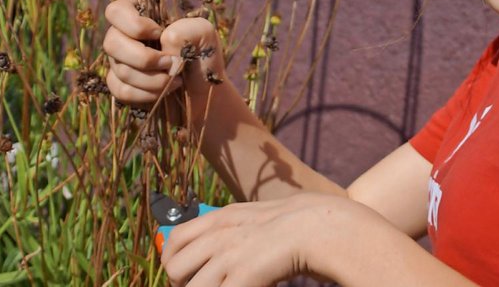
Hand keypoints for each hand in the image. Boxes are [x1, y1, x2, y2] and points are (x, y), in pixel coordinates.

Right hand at [102, 0, 226, 106]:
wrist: (204, 88)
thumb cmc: (202, 53)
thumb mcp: (203, 33)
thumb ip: (185, 29)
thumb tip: (162, 44)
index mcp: (140, 14)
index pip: (116, 11)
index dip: (134, 25)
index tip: (159, 33)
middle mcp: (124, 36)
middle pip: (111, 43)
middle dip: (144, 58)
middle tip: (170, 64)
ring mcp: (119, 61)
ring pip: (119, 70)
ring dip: (151, 79)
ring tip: (175, 81)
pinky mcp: (121, 84)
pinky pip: (120, 90)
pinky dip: (145, 94)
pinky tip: (164, 92)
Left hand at [160, 193, 391, 285]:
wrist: (324, 226)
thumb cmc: (299, 227)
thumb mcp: (257, 219)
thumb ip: (233, 229)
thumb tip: (214, 249)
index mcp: (220, 218)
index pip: (174, 241)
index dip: (173, 263)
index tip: (185, 277)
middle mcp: (218, 234)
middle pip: (174, 268)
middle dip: (183, 285)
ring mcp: (229, 254)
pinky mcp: (242, 274)